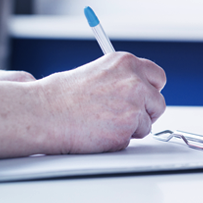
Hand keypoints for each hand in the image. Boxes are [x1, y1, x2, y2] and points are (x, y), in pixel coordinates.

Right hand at [0, 52, 165, 161]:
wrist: (44, 113)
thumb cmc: (61, 96)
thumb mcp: (97, 73)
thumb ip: (121, 79)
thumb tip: (138, 90)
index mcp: (126, 62)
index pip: (158, 76)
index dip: (151, 90)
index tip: (144, 97)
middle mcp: (134, 81)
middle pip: (158, 102)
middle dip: (145, 112)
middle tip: (122, 116)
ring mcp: (133, 105)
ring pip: (147, 123)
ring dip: (131, 127)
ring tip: (103, 123)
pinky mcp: (127, 128)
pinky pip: (133, 140)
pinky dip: (119, 140)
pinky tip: (99, 133)